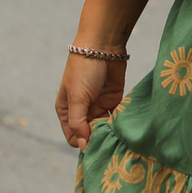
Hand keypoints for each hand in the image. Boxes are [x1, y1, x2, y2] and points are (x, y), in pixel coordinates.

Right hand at [55, 0, 152, 149]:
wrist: (103, 46)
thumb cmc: (84, 70)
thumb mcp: (77, 98)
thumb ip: (79, 123)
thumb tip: (82, 147)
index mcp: (66, 111)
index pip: (73, 137)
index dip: (83, 143)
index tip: (95, 144)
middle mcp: (82, 111)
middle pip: (90, 134)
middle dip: (99, 139)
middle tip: (110, 143)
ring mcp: (98, 106)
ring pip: (104, 128)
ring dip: (110, 133)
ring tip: (119, 137)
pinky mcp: (113, 101)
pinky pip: (116, 119)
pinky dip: (119, 124)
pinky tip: (125, 128)